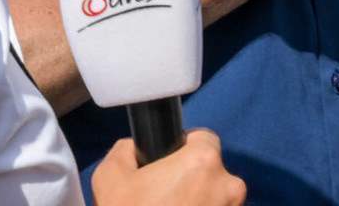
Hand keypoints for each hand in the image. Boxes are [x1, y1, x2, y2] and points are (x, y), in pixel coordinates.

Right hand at [91, 130, 245, 205]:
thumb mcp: (109, 176)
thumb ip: (126, 151)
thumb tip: (135, 148)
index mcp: (203, 161)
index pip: (204, 139)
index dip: (184, 149)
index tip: (169, 166)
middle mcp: (229, 187)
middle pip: (213, 174)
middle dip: (194, 183)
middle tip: (164, 199)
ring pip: (218, 201)